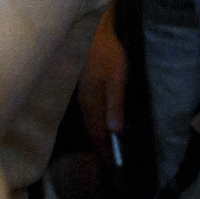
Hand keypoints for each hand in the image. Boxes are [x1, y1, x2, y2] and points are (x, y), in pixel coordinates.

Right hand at [77, 9, 127, 153]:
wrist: (94, 33)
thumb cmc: (108, 54)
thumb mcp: (117, 78)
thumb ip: (115, 103)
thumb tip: (114, 130)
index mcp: (92, 104)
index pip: (98, 135)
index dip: (105, 151)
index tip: (112, 165)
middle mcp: (84, 105)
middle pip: (92, 132)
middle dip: (100, 149)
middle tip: (110, 162)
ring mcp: (82, 97)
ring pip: (90, 124)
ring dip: (98, 138)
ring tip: (107, 149)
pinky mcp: (84, 91)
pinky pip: (90, 115)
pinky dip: (96, 125)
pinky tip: (102, 126)